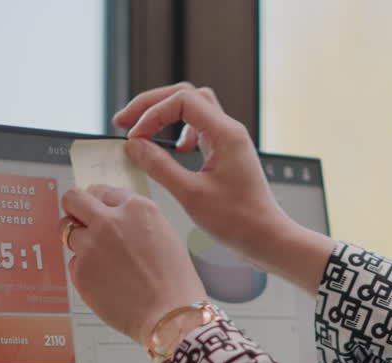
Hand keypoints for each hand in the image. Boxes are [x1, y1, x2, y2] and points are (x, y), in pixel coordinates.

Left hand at [61, 184, 207, 344]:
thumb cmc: (175, 282)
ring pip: (67, 231)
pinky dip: (85, 271)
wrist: (170, 315)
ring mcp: (91, 246)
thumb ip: (135, 221)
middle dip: (74, 208)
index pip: (103, 191)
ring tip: (99, 260)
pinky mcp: (80, 271)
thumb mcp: (164, 235)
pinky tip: (107, 283)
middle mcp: (110, 221)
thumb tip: (114, 218)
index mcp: (136, 208)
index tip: (97, 210)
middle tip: (78, 219)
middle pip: (73, 199)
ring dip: (79, 241)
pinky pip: (74, 263)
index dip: (99, 203)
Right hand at [114, 83, 335, 294]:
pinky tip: (173, 150)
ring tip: (142, 131)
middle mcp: (229, 130)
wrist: (266, 238)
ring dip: (165, 115)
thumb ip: (159, 167)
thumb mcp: (190, 195)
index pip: (182, 100)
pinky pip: (199, 128)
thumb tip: (134, 146)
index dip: (152, 113)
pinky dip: (178, 131)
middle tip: (125, 122)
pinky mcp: (226, 153)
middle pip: (186, 95)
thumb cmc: (238, 221)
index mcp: (225, 133)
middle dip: (152, 105)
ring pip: (193, 108)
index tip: (134, 137)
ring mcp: (228, 140)